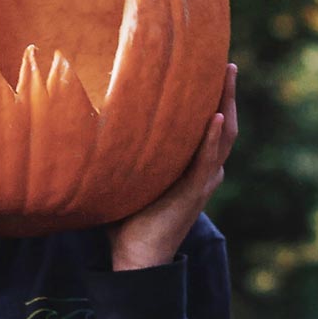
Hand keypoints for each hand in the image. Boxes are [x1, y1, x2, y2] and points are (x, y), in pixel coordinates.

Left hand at [106, 63, 237, 271]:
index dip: (214, 97)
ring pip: (223, 136)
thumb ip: (123, 152)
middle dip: (226, 92)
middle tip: (226, 61)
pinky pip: (207, 161)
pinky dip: (212, 138)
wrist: (136, 257)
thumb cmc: (127, 219)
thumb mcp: (129, 176)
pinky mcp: (194, 192)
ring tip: (227, 75)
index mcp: (192, 166)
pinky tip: (216, 116)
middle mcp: (204, 170)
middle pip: (223, 123)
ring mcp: (202, 181)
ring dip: (227, 104)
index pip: (209, 124)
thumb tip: (90, 122)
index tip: (210, 68)